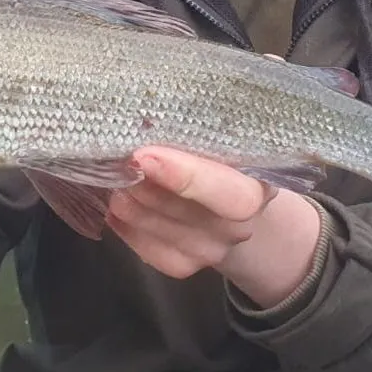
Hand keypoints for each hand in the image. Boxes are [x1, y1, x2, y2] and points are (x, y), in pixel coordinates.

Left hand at [107, 147, 322, 307]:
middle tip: (119, 162)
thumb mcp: (224, 140)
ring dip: (134, 207)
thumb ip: (199, 131)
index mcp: (258, 186)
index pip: (233, 196)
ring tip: (113, 181)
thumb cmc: (224, 158)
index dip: (187, 177)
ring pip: (167, 234)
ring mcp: (214, 250)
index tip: (144, 155)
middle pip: (190, 214)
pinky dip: (128, 230)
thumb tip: (152, 105)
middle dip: (148, 188)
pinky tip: (114, 207)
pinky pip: (152, 253)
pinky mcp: (186, 266)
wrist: (235, 207)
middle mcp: (241, 225)